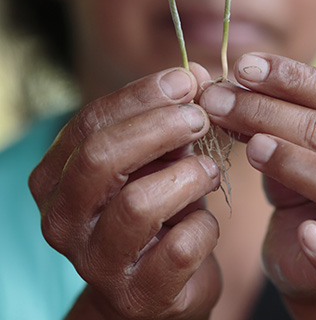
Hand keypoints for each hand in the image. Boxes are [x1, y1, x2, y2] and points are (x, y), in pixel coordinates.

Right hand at [29, 65, 220, 318]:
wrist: (153, 286)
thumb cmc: (153, 205)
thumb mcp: (153, 156)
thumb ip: (169, 115)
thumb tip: (195, 73)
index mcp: (55, 178)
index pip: (90, 123)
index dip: (142, 95)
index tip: (185, 80)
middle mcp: (62, 220)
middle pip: (102, 156)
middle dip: (159, 127)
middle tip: (201, 117)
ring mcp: (96, 262)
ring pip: (138, 203)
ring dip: (187, 176)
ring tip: (208, 171)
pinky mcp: (138, 295)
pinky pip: (179, 248)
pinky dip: (204, 225)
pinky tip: (207, 220)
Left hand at [200, 52, 315, 306]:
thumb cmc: (308, 183)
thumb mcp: (288, 140)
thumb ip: (264, 113)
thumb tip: (216, 85)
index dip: (291, 77)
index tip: (243, 67)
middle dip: (268, 112)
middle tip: (217, 101)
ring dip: (296, 163)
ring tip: (252, 148)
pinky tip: (304, 234)